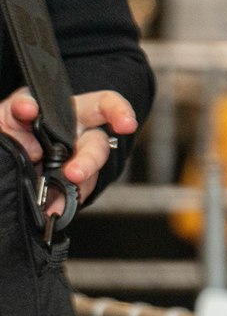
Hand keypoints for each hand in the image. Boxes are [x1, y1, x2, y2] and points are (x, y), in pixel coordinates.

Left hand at [0, 89, 138, 214]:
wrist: (5, 161)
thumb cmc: (15, 128)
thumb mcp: (11, 113)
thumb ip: (18, 106)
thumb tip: (28, 108)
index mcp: (74, 114)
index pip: (105, 106)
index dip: (120, 112)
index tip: (126, 125)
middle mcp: (80, 140)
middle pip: (97, 148)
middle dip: (89, 161)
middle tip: (74, 174)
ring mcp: (74, 165)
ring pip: (88, 176)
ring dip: (76, 188)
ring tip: (56, 202)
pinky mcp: (65, 189)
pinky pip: (71, 198)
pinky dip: (62, 205)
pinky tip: (51, 209)